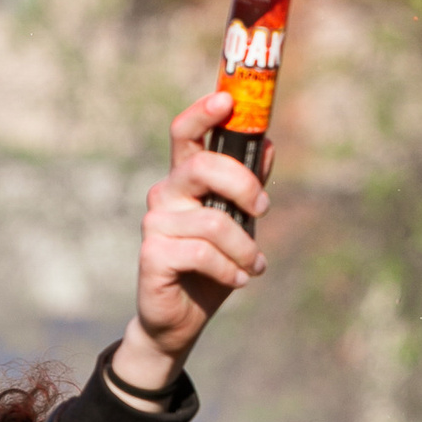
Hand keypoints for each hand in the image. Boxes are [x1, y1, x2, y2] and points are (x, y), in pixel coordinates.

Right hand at [110, 91, 270, 400]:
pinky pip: (204, 253)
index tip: (227, 102)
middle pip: (203, 168)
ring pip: (213, 221)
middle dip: (242, 185)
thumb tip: (268, 145)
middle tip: (263, 208)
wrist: (180, 319)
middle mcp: (165, 194)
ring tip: (254, 267)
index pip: (185, 134)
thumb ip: (248, 186)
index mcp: (184, 180)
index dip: (202, 113)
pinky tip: (238, 280)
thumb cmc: (210, 267)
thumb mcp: (237, 224)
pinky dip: (230, 270)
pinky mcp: (153, 254)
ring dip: (244, 248)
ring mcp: (156, 223)